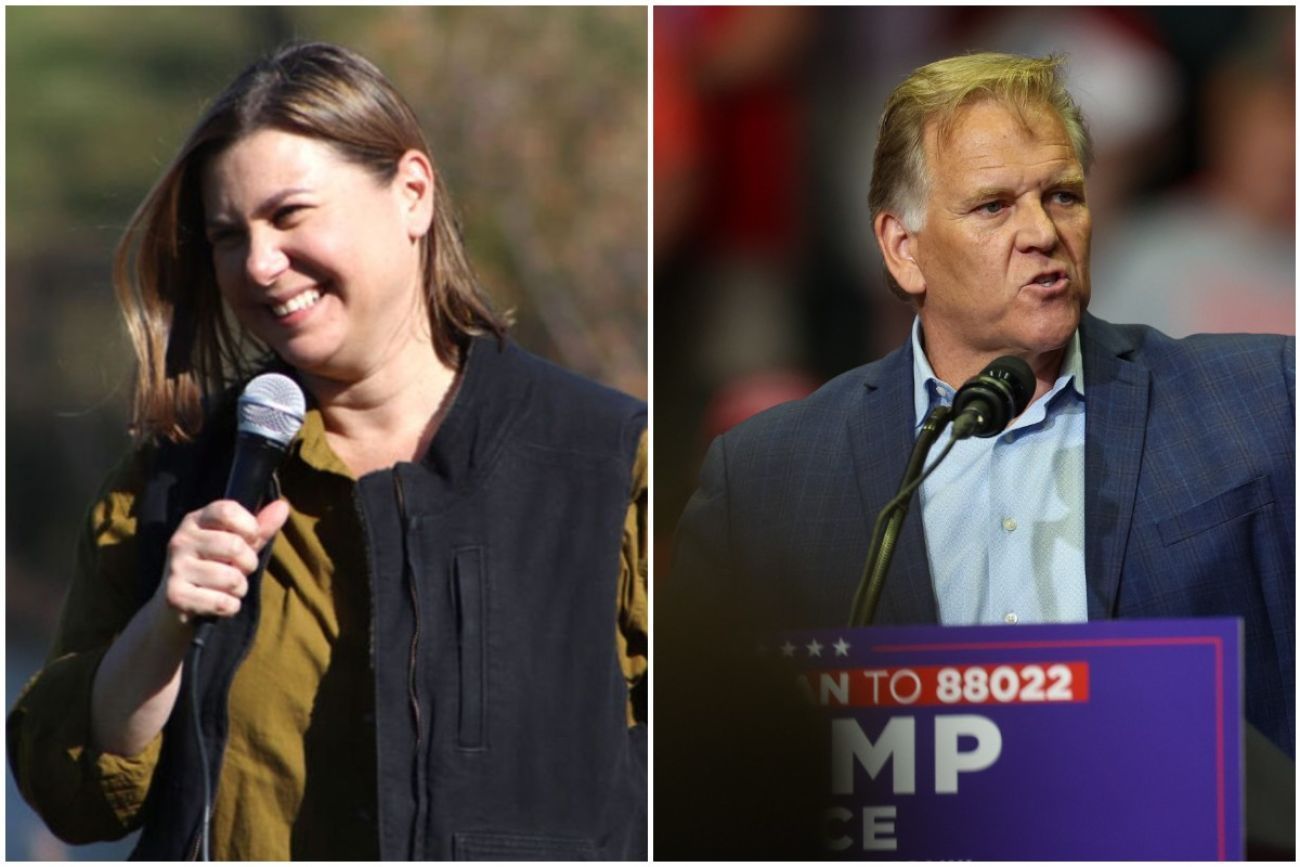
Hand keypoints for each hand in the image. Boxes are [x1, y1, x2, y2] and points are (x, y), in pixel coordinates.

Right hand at [154, 498, 289, 624]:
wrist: (175, 606)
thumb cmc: (214, 568)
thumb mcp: (237, 544)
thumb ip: (260, 528)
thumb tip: (282, 506)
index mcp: (195, 520)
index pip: (228, 510)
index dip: (250, 527)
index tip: (250, 540)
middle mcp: (181, 540)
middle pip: (234, 546)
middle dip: (248, 564)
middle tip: (238, 570)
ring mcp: (176, 568)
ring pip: (231, 578)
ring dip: (239, 588)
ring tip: (226, 588)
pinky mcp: (175, 596)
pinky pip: (222, 602)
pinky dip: (230, 607)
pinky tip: (217, 603)